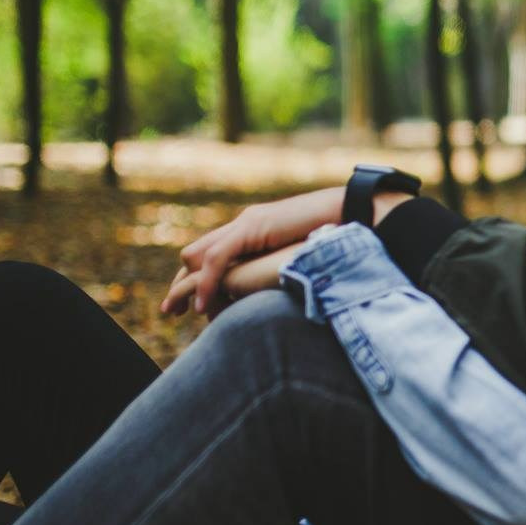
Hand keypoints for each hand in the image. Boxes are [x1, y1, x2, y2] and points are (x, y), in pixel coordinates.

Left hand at [162, 186, 344, 315]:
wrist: (353, 211)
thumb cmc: (341, 236)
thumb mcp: (304, 258)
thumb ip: (285, 267)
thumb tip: (284, 290)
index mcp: (257, 229)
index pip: (215, 251)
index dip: (200, 277)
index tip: (196, 306)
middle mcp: (245, 223)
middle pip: (197, 251)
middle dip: (180, 282)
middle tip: (172, 312)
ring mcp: (246, 223)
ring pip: (197, 255)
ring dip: (184, 286)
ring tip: (178, 313)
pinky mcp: (251, 228)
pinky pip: (216, 259)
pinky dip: (205, 284)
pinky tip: (202, 307)